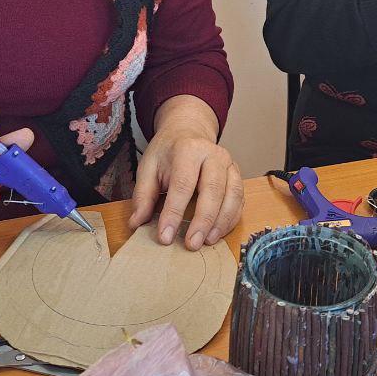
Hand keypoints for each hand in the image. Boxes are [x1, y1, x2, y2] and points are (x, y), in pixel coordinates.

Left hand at [129, 96, 242, 249]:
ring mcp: (229, 164)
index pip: (182, 184)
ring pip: (232, 195)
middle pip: (213, 190)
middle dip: (202, 221)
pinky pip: (239, 199)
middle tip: (191, 245)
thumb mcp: (148, 167)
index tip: (165, 236)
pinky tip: (218, 233)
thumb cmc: (168, 152)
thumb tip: (136, 223)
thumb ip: (143, 195)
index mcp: (188, 149)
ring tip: (207, 242)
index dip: (173, 213)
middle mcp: (213, 154)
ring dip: (221, 222)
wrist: (189, 131)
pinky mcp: (237, 175)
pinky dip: (231, 219)